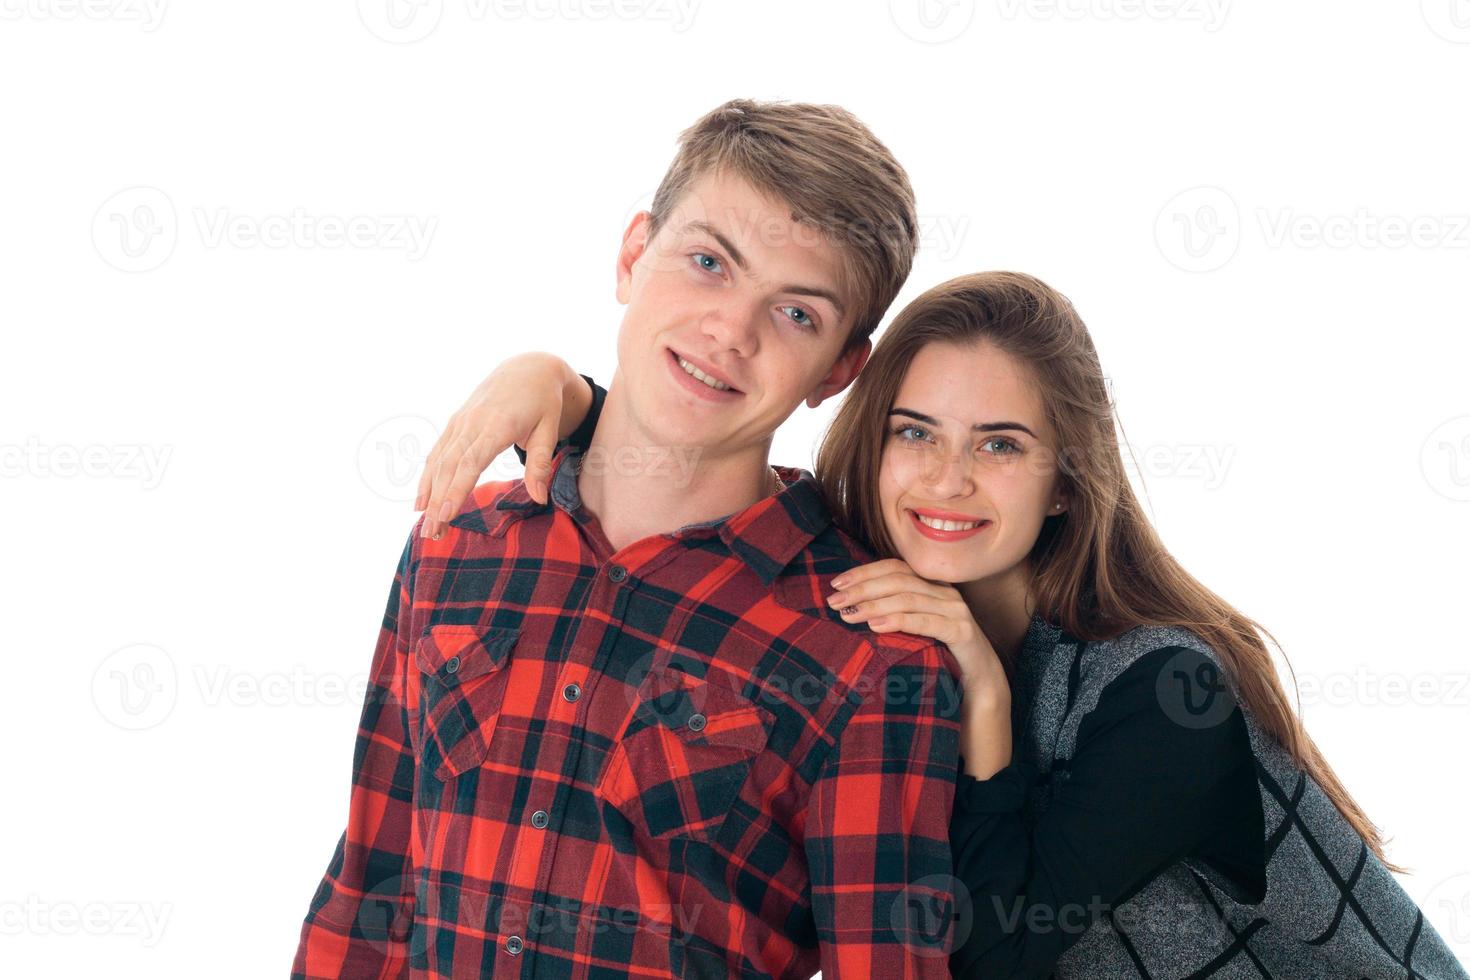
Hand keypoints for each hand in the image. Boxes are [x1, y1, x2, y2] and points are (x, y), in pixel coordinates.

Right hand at [413, 353, 588, 537]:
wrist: (528, 367)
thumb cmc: (543, 401)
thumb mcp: (549, 429)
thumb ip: (540, 463)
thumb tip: (539, 499)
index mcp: (497, 425)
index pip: (471, 462)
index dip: (457, 489)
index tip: (446, 514)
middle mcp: (472, 423)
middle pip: (450, 467)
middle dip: (439, 502)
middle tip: (433, 533)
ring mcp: (461, 422)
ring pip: (439, 462)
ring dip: (430, 494)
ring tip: (426, 524)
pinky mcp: (456, 423)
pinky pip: (437, 452)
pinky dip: (428, 477)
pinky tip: (422, 501)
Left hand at [825, 558, 1008, 703]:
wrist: (980, 685)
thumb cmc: (939, 656)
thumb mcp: (913, 630)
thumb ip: (891, 613)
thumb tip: (849, 608)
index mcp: (932, 586)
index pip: (894, 567)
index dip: (863, 572)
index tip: (836, 582)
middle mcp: (945, 592)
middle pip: (898, 579)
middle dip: (862, 588)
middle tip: (834, 601)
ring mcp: (955, 610)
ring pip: (909, 598)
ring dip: (874, 604)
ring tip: (849, 614)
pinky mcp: (962, 631)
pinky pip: (927, 622)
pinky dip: (899, 621)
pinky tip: (876, 626)